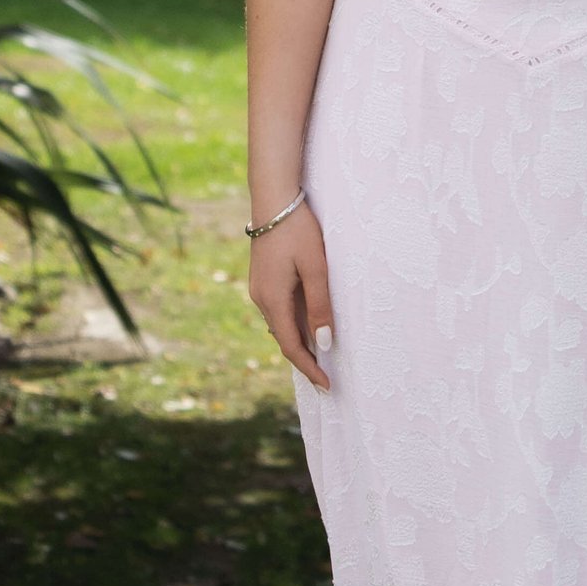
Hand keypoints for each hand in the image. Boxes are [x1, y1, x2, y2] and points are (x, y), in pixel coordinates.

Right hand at [248, 198, 334, 389]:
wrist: (274, 199)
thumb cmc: (298, 231)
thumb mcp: (316, 268)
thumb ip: (320, 306)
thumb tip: (323, 343)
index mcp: (273, 299)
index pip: (291, 346)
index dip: (309, 368)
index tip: (326, 386)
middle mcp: (261, 299)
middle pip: (284, 338)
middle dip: (305, 359)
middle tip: (327, 377)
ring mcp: (259, 289)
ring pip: (281, 324)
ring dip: (300, 341)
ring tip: (322, 356)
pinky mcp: (263, 279)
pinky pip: (280, 310)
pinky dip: (294, 323)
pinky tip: (309, 324)